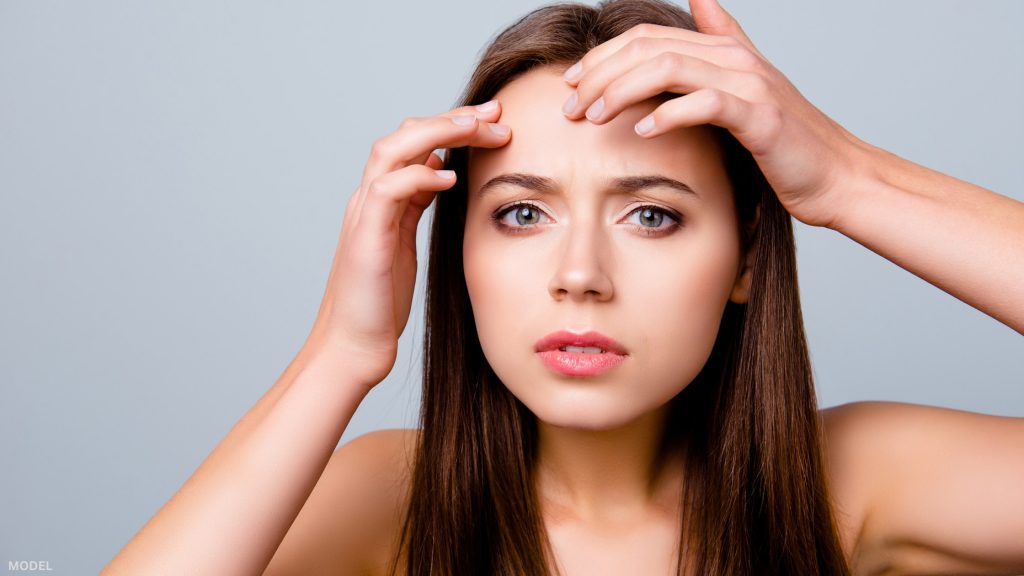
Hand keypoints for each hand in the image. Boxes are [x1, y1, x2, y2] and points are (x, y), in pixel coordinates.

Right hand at [306, 101, 510, 389]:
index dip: (453, 126)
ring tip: (478, 128)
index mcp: (382, 200)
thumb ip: (417, 206)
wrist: (352, 346)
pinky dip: (418, 176)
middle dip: (453, 119)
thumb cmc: (380, 304)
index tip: (495, 121)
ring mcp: (363, 216)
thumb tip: (440, 174)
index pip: (415, 144)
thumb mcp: (405, 244)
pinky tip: (449, 176)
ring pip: (393, 150)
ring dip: (438, 132)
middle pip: (406, 135)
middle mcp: (369, 199)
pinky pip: (387, 190)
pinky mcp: (364, 239)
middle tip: (496, 113)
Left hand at [560, 0, 865, 228]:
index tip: (570, 84)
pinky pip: (705, 104)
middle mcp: (735, 58)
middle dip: (600, 74)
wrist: (836, 176)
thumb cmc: (786, 144)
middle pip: (649, 47)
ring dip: (621, 91)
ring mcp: (750, 84)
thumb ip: (723, 41)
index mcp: (724, 50)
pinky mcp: (760, 117)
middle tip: (569, 106)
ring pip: (668, 68)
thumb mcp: (748, 88)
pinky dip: (668, 115)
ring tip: (593, 117)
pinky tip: (641, 132)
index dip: (602, 56)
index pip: (647, 37)